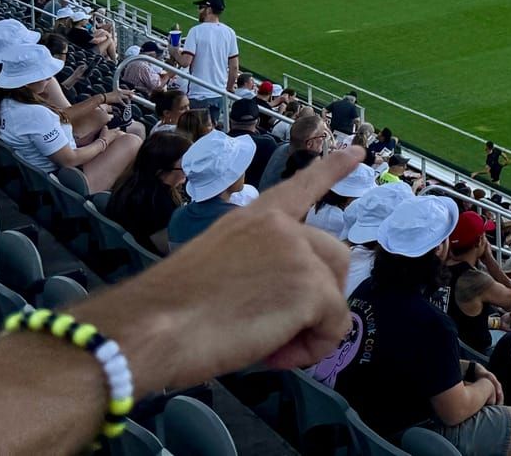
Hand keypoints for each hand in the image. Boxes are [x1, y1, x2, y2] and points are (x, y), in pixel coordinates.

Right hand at [84, 145, 360, 393]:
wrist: (151, 327)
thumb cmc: (166, 311)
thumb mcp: (217, 271)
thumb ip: (255, 269)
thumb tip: (274, 303)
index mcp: (254, 218)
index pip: (302, 186)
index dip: (333, 169)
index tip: (359, 154)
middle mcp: (283, 227)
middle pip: (333, 257)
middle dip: (319, 296)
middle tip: (277, 332)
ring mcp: (300, 253)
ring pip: (335, 294)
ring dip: (313, 326)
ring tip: (272, 348)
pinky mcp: (312, 287)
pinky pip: (335, 325)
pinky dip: (314, 349)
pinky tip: (278, 356)